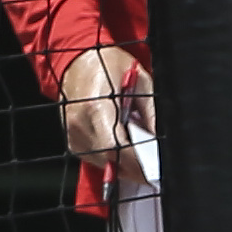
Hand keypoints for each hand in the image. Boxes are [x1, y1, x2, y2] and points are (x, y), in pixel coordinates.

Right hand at [58, 44, 151, 186]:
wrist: (77, 59)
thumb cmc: (107, 64)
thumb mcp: (139, 80)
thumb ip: (151, 112)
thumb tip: (161, 138)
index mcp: (97, 107)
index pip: (116, 147)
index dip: (136, 164)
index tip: (152, 173)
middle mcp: (79, 122)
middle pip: (109, 159)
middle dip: (133, 168)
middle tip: (153, 172)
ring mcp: (71, 131)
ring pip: (101, 162)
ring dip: (122, 165)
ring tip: (141, 159)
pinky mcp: (70, 137)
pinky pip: (92, 156)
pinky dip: (109, 158)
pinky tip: (123, 150)